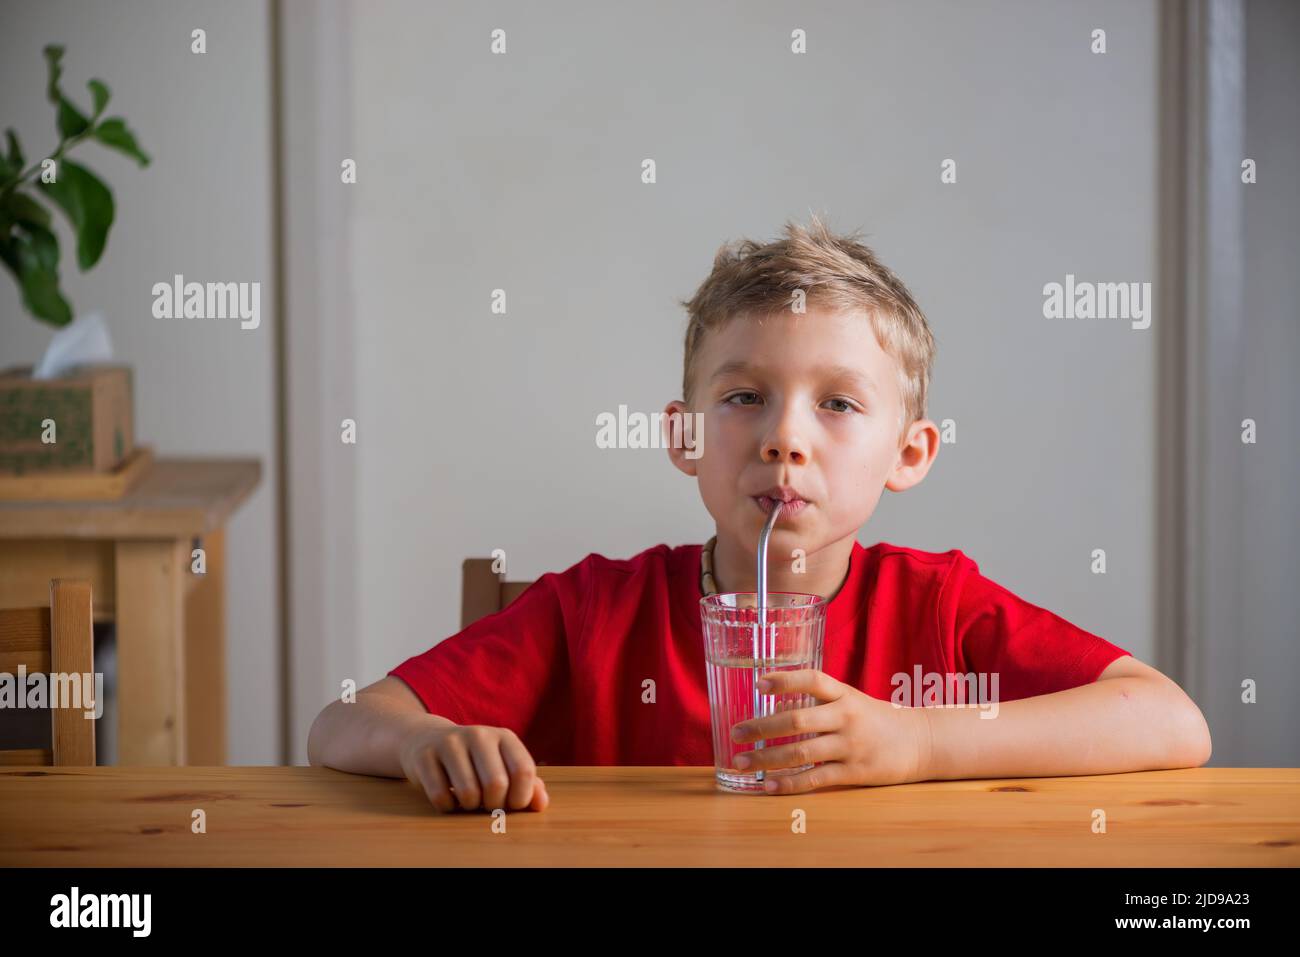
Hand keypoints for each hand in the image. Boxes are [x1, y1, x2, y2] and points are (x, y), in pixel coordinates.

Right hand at [398, 721, 548, 812]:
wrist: (427, 740)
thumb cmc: (475, 761)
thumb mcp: (503, 766)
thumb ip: (527, 785)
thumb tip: (541, 804)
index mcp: (504, 737)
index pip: (523, 771)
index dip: (520, 798)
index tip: (511, 804)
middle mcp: (479, 734)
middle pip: (496, 785)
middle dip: (494, 806)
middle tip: (487, 804)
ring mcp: (449, 743)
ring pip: (468, 793)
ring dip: (469, 807)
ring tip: (468, 798)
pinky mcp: (424, 756)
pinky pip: (440, 797)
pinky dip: (447, 806)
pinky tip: (447, 795)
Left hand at [730, 669, 931, 793]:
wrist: (920, 742)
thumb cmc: (878, 719)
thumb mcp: (852, 700)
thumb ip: (821, 700)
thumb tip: (776, 702)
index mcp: (844, 695)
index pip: (813, 680)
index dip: (785, 680)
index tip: (758, 684)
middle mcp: (846, 717)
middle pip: (797, 720)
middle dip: (761, 728)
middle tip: (736, 733)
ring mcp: (850, 746)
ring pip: (801, 753)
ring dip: (766, 758)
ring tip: (742, 762)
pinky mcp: (854, 772)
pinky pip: (815, 779)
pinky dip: (789, 783)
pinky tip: (769, 786)